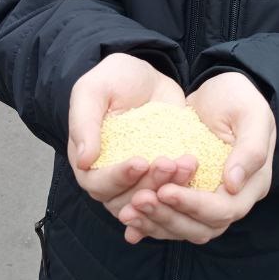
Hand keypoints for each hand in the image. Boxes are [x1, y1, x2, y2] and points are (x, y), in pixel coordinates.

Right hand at [68, 53, 186, 213]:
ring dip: (170, 188)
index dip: (118, 178)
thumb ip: (84, 123)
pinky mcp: (162, 177)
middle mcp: (112, 179)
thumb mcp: (93, 90)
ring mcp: (139, 182)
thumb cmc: (113, 80)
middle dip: (150, 184)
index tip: (140, 162)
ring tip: (187, 163)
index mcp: (89, 163)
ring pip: (152, 201)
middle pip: (127, 200)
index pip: (98, 184)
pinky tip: (194, 167)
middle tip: (169, 163)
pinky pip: (173, 193)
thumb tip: (84, 161)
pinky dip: (184, 186)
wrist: (147, 78)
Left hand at [118, 71, 275, 244]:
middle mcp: (231, 200)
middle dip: (168, 216)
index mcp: (252, 185)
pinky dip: (149, 221)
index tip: (165, 190)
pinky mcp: (187, 194)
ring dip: (154, 222)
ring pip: (182, 228)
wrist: (219, 90)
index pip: (223, 210)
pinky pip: (169, 216)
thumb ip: (250, 149)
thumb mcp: (251, 114)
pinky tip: (128, 218)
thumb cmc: (239, 97)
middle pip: (201, 228)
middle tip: (139, 200)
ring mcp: (208, 200)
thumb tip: (233, 184)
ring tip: (128, 210)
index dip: (194, 204)